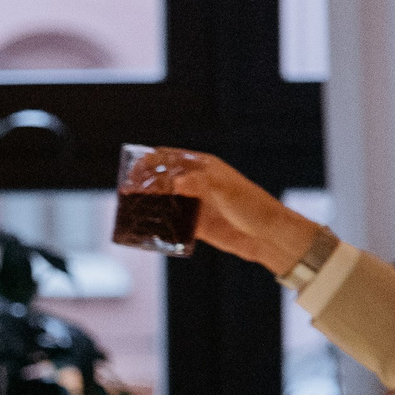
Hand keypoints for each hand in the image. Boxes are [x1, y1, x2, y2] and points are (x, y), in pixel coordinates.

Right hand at [123, 149, 321, 275]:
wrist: (267, 236)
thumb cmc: (251, 206)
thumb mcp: (225, 190)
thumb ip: (199, 183)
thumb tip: (173, 182)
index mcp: (203, 167)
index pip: (169, 158)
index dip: (149, 162)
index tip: (134, 173)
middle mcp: (196, 183)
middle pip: (162, 178)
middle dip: (143, 184)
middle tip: (128, 195)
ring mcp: (196, 203)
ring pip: (164, 200)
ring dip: (149, 205)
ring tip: (131, 212)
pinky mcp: (196, 225)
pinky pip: (172, 222)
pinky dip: (160, 225)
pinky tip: (147, 229)